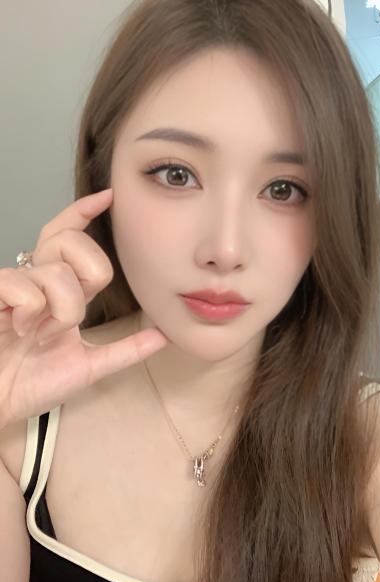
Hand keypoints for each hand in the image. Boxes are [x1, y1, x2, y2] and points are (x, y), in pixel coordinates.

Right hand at [0, 188, 167, 428]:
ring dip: (60, 313)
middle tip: (73, 314)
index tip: (108, 197)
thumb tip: (163, 336)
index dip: (84, 211)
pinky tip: (20, 331)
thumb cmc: (29, 384)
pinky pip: (26, 287)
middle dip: (86, 275)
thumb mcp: (88, 367)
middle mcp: (35, 280)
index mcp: (58, 290)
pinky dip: (32, 315)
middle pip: (70, 241)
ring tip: (40, 337)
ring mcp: (13, 285)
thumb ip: (125, 350)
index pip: (68, 236)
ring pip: (57, 272)